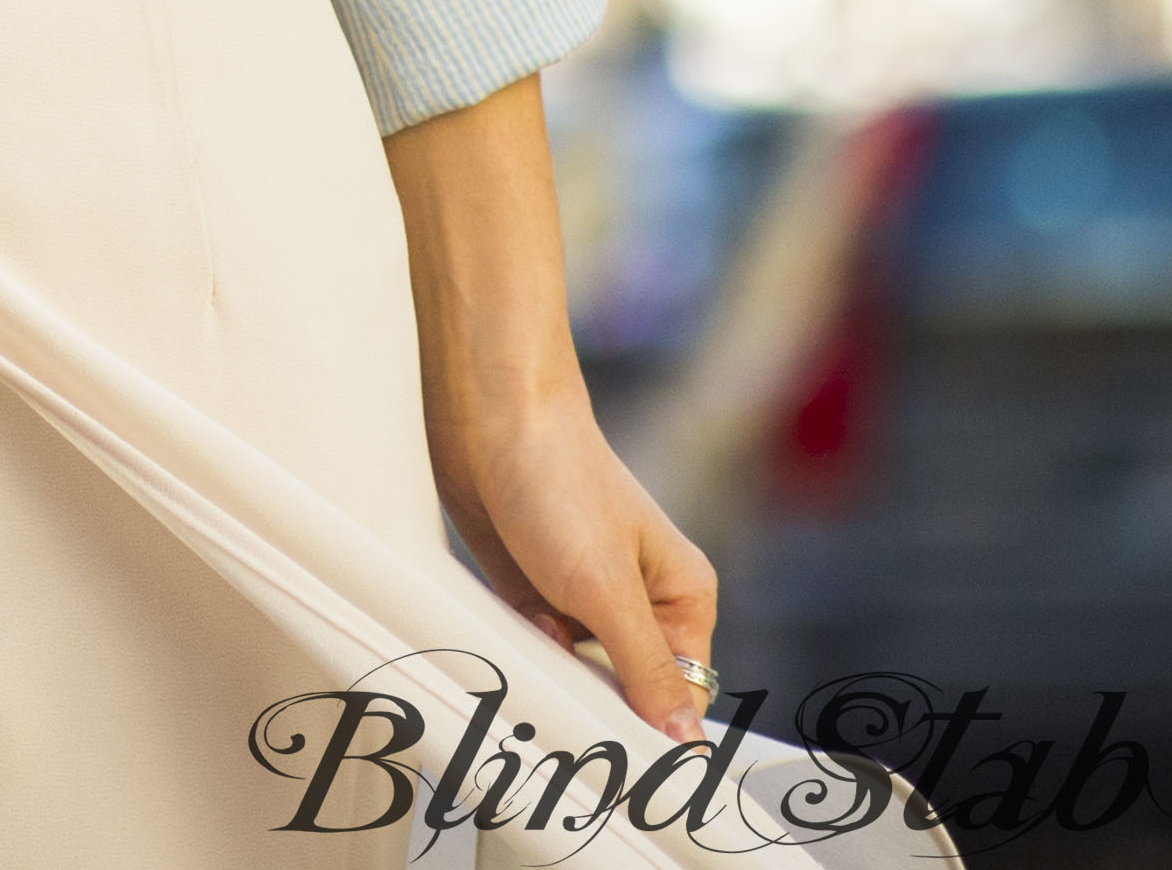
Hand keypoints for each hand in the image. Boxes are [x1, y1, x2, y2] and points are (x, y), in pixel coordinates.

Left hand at [426, 379, 720, 743]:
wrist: (485, 411)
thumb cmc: (558, 482)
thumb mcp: (605, 587)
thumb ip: (643, 666)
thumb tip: (686, 740)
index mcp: (682, 597)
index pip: (681, 691)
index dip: (652, 727)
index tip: (618, 759)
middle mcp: (638, 598)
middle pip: (624, 685)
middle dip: (595, 701)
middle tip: (564, 720)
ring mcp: (581, 591)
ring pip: (572, 666)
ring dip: (551, 673)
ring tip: (531, 665)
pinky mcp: (530, 583)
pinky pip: (530, 641)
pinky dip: (519, 647)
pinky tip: (506, 638)